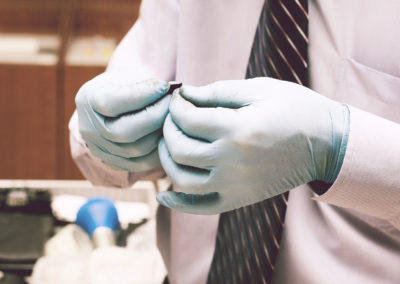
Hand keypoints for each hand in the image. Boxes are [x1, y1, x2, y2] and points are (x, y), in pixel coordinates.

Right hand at [75, 71, 170, 171]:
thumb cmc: (127, 86)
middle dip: (155, 117)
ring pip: (136, 150)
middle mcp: (90, 128)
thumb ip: (145, 83)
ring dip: (160, 133)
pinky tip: (167, 133)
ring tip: (171, 118)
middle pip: (124, 132)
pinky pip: (143, 163)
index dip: (142, 95)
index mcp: (88, 100)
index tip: (164, 86)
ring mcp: (101, 149)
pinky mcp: (115, 163)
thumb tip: (167, 92)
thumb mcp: (130, 76)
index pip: (112, 102)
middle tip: (172, 104)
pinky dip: (160, 149)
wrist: (115, 107)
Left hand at [157, 77, 348, 213]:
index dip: (176, 106)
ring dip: (166, 160)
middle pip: (179, 149)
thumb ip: (217, 92)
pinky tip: (163, 195)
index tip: (179, 98)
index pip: (188, 119)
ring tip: (169, 143)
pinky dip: (178, 204)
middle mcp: (233, 161)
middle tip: (173, 117)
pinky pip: (201, 208)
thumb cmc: (295, 109)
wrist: (327, 143)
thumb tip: (185, 93)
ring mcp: (236, 185)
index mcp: (238, 130)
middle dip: (168, 129)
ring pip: (182, 179)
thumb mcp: (259, 90)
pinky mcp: (240, 199)